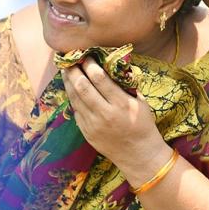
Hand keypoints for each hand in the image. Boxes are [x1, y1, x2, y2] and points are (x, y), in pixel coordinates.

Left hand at [61, 59, 167, 184]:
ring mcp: (92, 124)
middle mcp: (104, 113)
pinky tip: (70, 88)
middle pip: (83, 87)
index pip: (100, 79)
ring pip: (75, 98)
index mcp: (121, 104)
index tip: (87, 55)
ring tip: (65, 70)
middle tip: (70, 59)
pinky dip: (72, 97)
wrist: (138, 154)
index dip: (90, 65)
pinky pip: (76, 110)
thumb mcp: (141, 103)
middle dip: (74, 71)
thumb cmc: (143, 125)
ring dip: (68, 82)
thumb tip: (113, 68)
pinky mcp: (86, 131)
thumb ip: (126, 87)